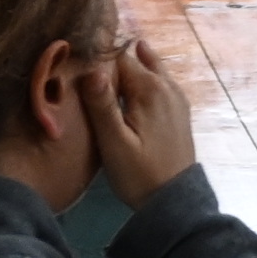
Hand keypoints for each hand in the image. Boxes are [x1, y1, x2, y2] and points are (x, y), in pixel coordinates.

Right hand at [75, 36, 199, 205]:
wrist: (173, 200)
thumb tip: (92, 67)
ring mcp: (176, 96)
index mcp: (150, 88)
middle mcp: (167, 85)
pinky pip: (158, 82)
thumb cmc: (139, 173)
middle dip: (112, 62)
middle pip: (134, 59)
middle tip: (87, 72)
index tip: (78, 68)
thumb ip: (102, 104)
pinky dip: (142, 80)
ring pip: (148, 69)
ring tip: (104, 76)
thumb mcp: (114, 142)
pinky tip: (127, 91)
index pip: (118, 57)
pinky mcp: (178, 109)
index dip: (97, 60)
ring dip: (128, 69)